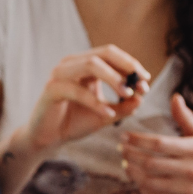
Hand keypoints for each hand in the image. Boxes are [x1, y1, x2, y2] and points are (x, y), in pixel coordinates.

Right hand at [21, 45, 149, 154]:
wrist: (47, 140)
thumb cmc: (73, 123)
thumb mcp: (105, 114)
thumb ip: (123, 106)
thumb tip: (142, 97)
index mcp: (84, 64)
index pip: (111, 55)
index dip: (131, 65)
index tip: (146, 82)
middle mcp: (71, 64)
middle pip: (104, 53)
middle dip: (126, 67)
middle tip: (140, 85)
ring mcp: (60, 74)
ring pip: (91, 64)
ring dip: (113, 78)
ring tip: (127, 95)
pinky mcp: (51, 89)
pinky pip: (77, 90)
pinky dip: (96, 102)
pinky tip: (108, 113)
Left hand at [119, 94, 192, 193]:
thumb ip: (186, 118)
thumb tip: (174, 98)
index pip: (159, 144)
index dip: (137, 140)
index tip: (124, 136)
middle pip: (151, 164)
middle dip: (131, 156)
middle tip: (122, 150)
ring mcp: (189, 189)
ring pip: (150, 183)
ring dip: (133, 173)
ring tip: (126, 164)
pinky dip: (143, 188)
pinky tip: (138, 180)